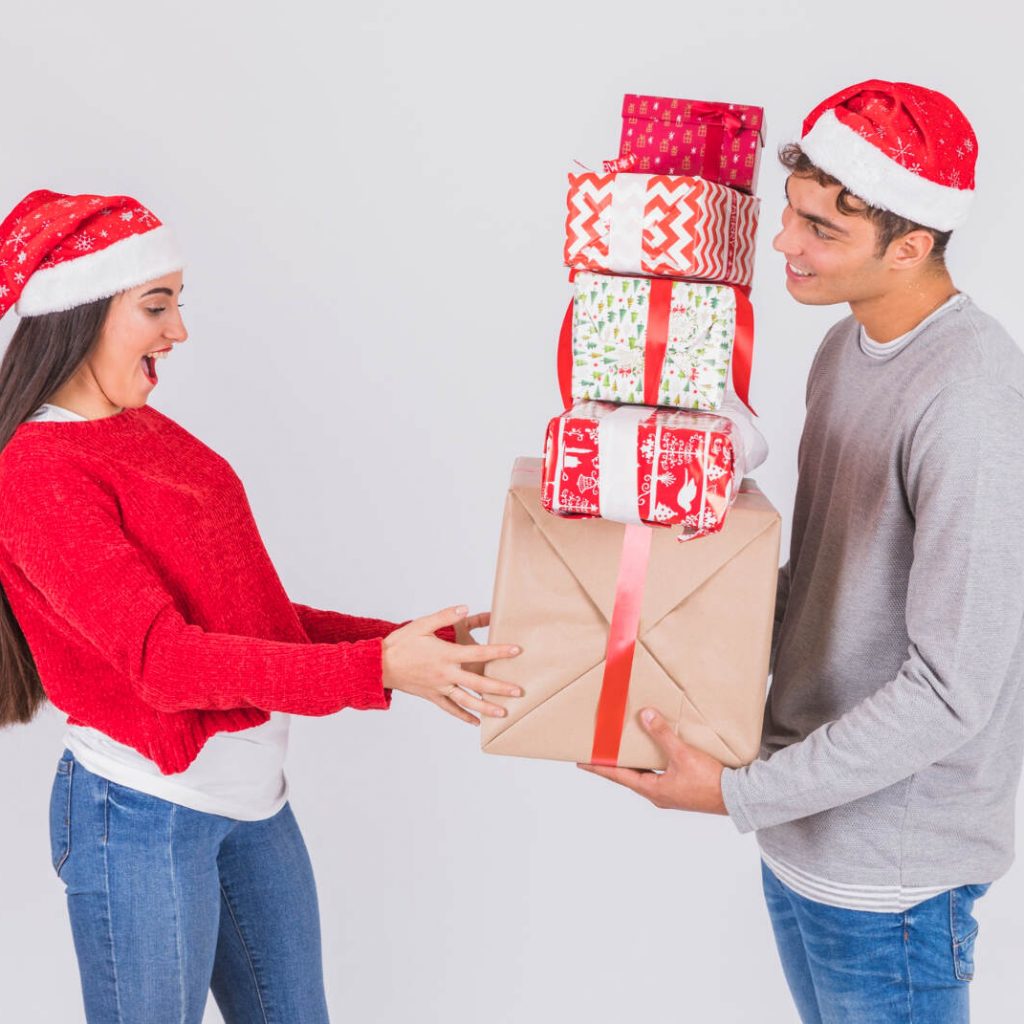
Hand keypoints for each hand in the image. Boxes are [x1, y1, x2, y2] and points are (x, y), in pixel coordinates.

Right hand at [382, 605, 522, 725]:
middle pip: (478, 683)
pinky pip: (450, 709)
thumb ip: (445, 616)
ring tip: (503, 712)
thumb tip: (465, 607)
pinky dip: (463, 716)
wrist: (378, 666)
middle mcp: (445, 674)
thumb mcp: (422, 624)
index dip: (499, 651)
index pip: (478, 653)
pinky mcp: (432, 696)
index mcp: (446, 655)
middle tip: (518, 691)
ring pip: (467, 701)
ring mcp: (439, 688)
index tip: (516, 651)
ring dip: (486, 707)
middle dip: (500, 687)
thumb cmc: (400, 643)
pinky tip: (475, 722)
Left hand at [577, 708, 727, 814]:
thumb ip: (663, 735)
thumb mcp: (683, 755)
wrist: (737, 799)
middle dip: (614, 765)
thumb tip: (646, 717)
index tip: (582, 762)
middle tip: (600, 753)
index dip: (599, 767)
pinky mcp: (682, 790)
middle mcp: (658, 794)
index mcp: (652, 790)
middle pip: (629, 776)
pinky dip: (651, 764)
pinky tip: (656, 755)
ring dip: (634, 764)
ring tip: (624, 750)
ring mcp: (670, 794)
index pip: (618, 776)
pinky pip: (659, 775)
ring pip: (645, 776)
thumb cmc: (710, 782)